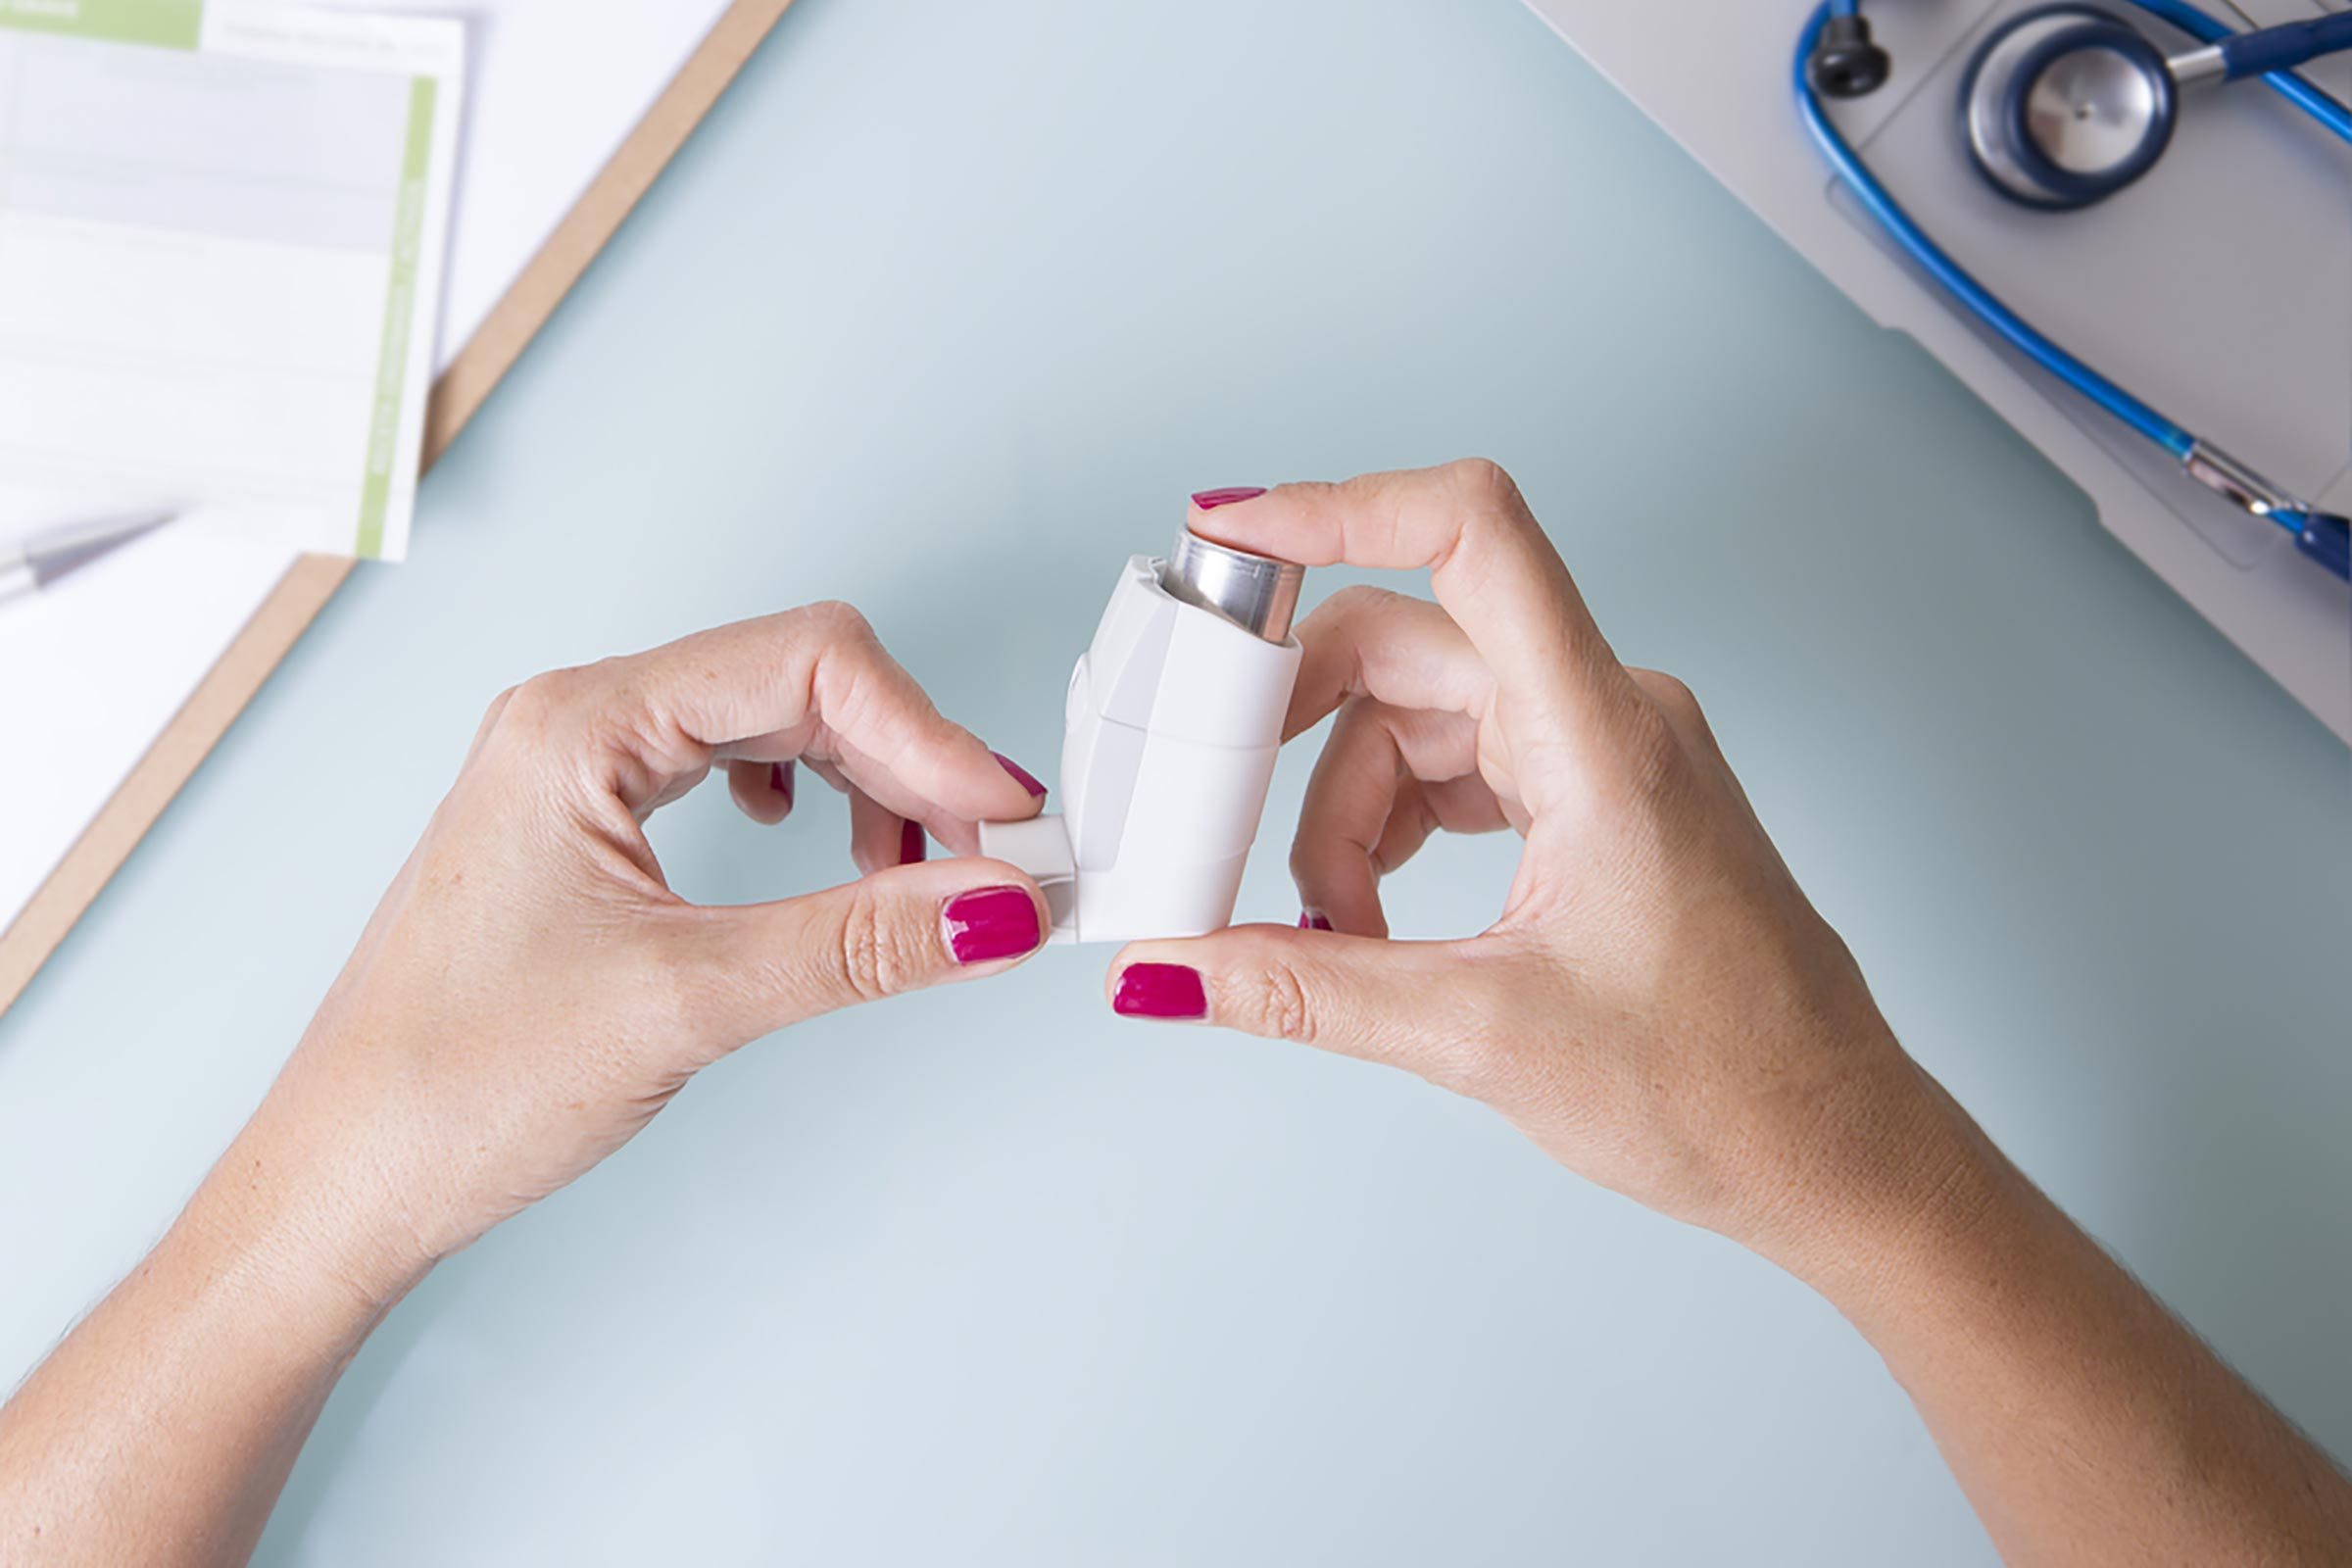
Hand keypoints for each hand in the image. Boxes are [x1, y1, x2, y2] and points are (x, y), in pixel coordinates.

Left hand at [236, 603, 1054, 1305]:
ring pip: (773, 725)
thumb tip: (999, 908)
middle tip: (994, 860)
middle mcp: (578, 721)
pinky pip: (732, 772)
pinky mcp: (588, 828)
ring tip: (925, 873)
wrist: (344, 1182)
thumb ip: (858, 943)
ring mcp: (579, 770)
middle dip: (911, 761)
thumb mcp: (688, 1003)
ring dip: (869, 785)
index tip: (1009, 820)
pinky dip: (814, 808)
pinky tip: (832, 859)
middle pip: (801, 682)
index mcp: (582, 721)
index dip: (928, 732)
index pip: (808, 661)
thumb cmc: (458, 1085)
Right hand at [1107, 462, 1952, 1273]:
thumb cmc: (1724, 1088)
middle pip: (1405, 646)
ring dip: (1342, 815)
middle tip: (1213, 810)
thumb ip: (1308, 989)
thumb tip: (1170, 971)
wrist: (1835, 1149)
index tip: (1229, 537)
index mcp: (1603, 737)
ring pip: (1417, 718)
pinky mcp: (1595, 795)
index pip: (1472, 533)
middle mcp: (1608, 713)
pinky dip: (1391, 830)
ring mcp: (1604, 751)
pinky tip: (1371, 922)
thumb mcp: (1484, 1036)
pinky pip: (1456, 766)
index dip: (1340, 505)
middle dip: (1297, 735)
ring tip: (1329, 934)